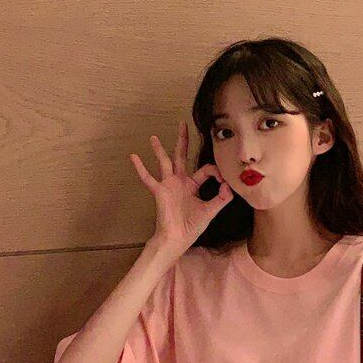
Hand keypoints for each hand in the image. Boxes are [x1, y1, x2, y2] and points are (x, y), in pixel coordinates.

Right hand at [129, 120, 232, 253]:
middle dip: (182, 140)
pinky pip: (148, 178)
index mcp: (193, 185)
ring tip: (153, 137)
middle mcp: (180, 182)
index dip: (216, 172)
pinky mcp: (160, 192)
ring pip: (164, 162)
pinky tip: (133, 157)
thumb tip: (228, 185)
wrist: (177, 239)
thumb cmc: (192, 227)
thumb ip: (222, 198)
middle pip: (182, 156)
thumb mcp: (211, 211)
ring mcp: (169, 185)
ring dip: (159, 150)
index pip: (206, 169)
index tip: (222, 181)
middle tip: (182, 124)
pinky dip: (140, 168)